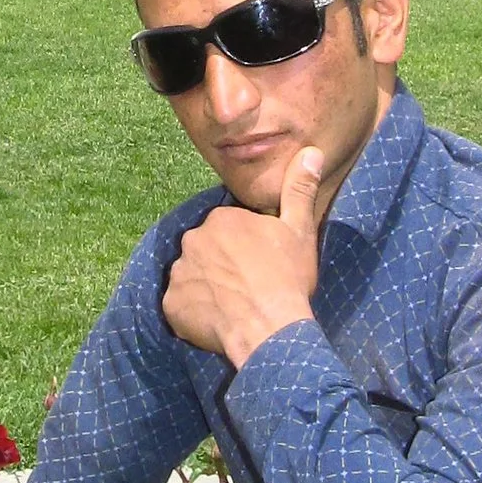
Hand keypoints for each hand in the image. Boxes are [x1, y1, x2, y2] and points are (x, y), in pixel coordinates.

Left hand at [162, 146, 323, 369]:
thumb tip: (310, 152)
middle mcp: (192, 239)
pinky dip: (194, 313)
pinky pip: (181, 306)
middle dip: (223, 265)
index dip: (247, 248)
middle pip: (207, 251)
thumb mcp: (300, 231)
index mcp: (222, 218)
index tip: (263, 265)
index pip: (230, 229)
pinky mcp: (170, 305)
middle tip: (249, 287)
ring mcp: (178, 273)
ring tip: (234, 307)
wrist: (269, 331)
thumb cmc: (287, 279)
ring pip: (193, 277)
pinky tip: (217, 322)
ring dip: (207, 288)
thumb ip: (299, 189)